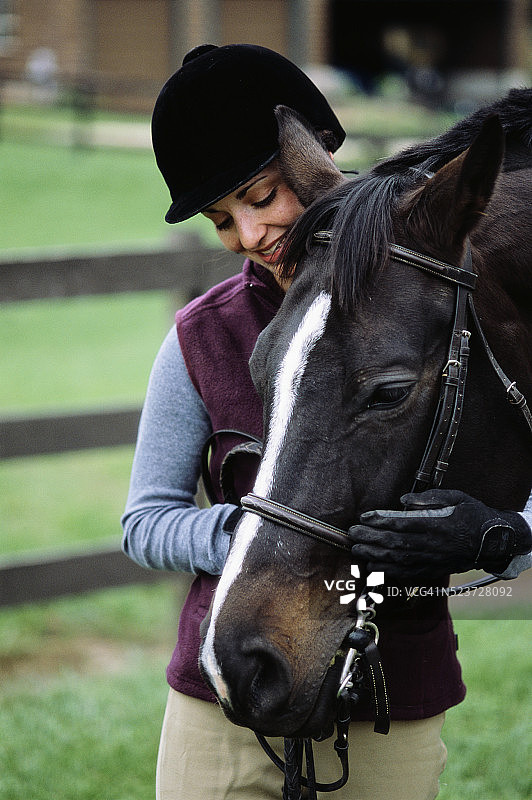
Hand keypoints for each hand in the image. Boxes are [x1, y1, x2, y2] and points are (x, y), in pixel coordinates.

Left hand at [348, 489, 531, 580]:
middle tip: (352, 533)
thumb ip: (429, 498)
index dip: (380, 521)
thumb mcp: (456, 497)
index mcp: (437, 524)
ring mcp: (432, 560)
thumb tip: (402, 499)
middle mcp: (432, 545)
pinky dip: (387, 571)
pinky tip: (372, 567)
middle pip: (394, 543)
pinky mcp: (432, 571)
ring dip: (374, 556)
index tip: (365, 516)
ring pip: (397, 560)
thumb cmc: (473, 514)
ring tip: (356, 550)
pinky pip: (406, 573)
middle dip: (370, 538)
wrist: (493, 542)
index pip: (402, 523)